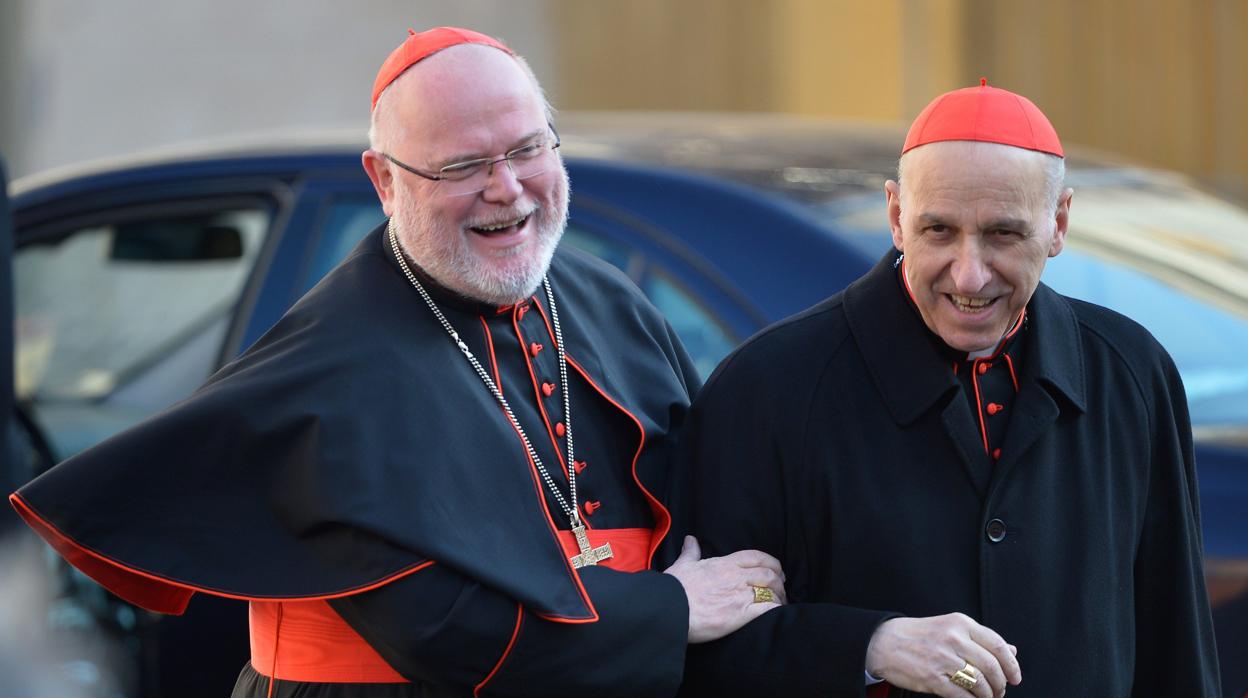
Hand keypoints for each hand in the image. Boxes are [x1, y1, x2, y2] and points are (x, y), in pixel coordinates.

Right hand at [662, 535, 785, 642]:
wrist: (669, 610)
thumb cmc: (674, 589)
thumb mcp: (682, 565)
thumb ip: (690, 553)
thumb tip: (690, 540)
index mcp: (723, 563)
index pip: (755, 556)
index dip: (771, 562)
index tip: (776, 569)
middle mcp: (735, 576)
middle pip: (768, 573)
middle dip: (779, 580)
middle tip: (781, 587)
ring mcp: (740, 595)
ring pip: (771, 590)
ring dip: (779, 596)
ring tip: (780, 603)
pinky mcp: (741, 614)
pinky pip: (767, 608)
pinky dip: (776, 609)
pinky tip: (777, 613)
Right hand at [865, 613, 1020, 697]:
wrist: (883, 642)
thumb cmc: (919, 636)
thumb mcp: (951, 628)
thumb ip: (981, 640)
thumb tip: (1013, 651)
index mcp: (960, 623)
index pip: (998, 645)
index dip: (1011, 665)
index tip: (1015, 678)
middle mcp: (953, 638)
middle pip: (992, 667)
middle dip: (1000, 685)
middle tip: (1000, 691)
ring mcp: (942, 658)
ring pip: (979, 683)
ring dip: (988, 695)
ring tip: (986, 697)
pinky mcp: (932, 677)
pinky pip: (962, 695)